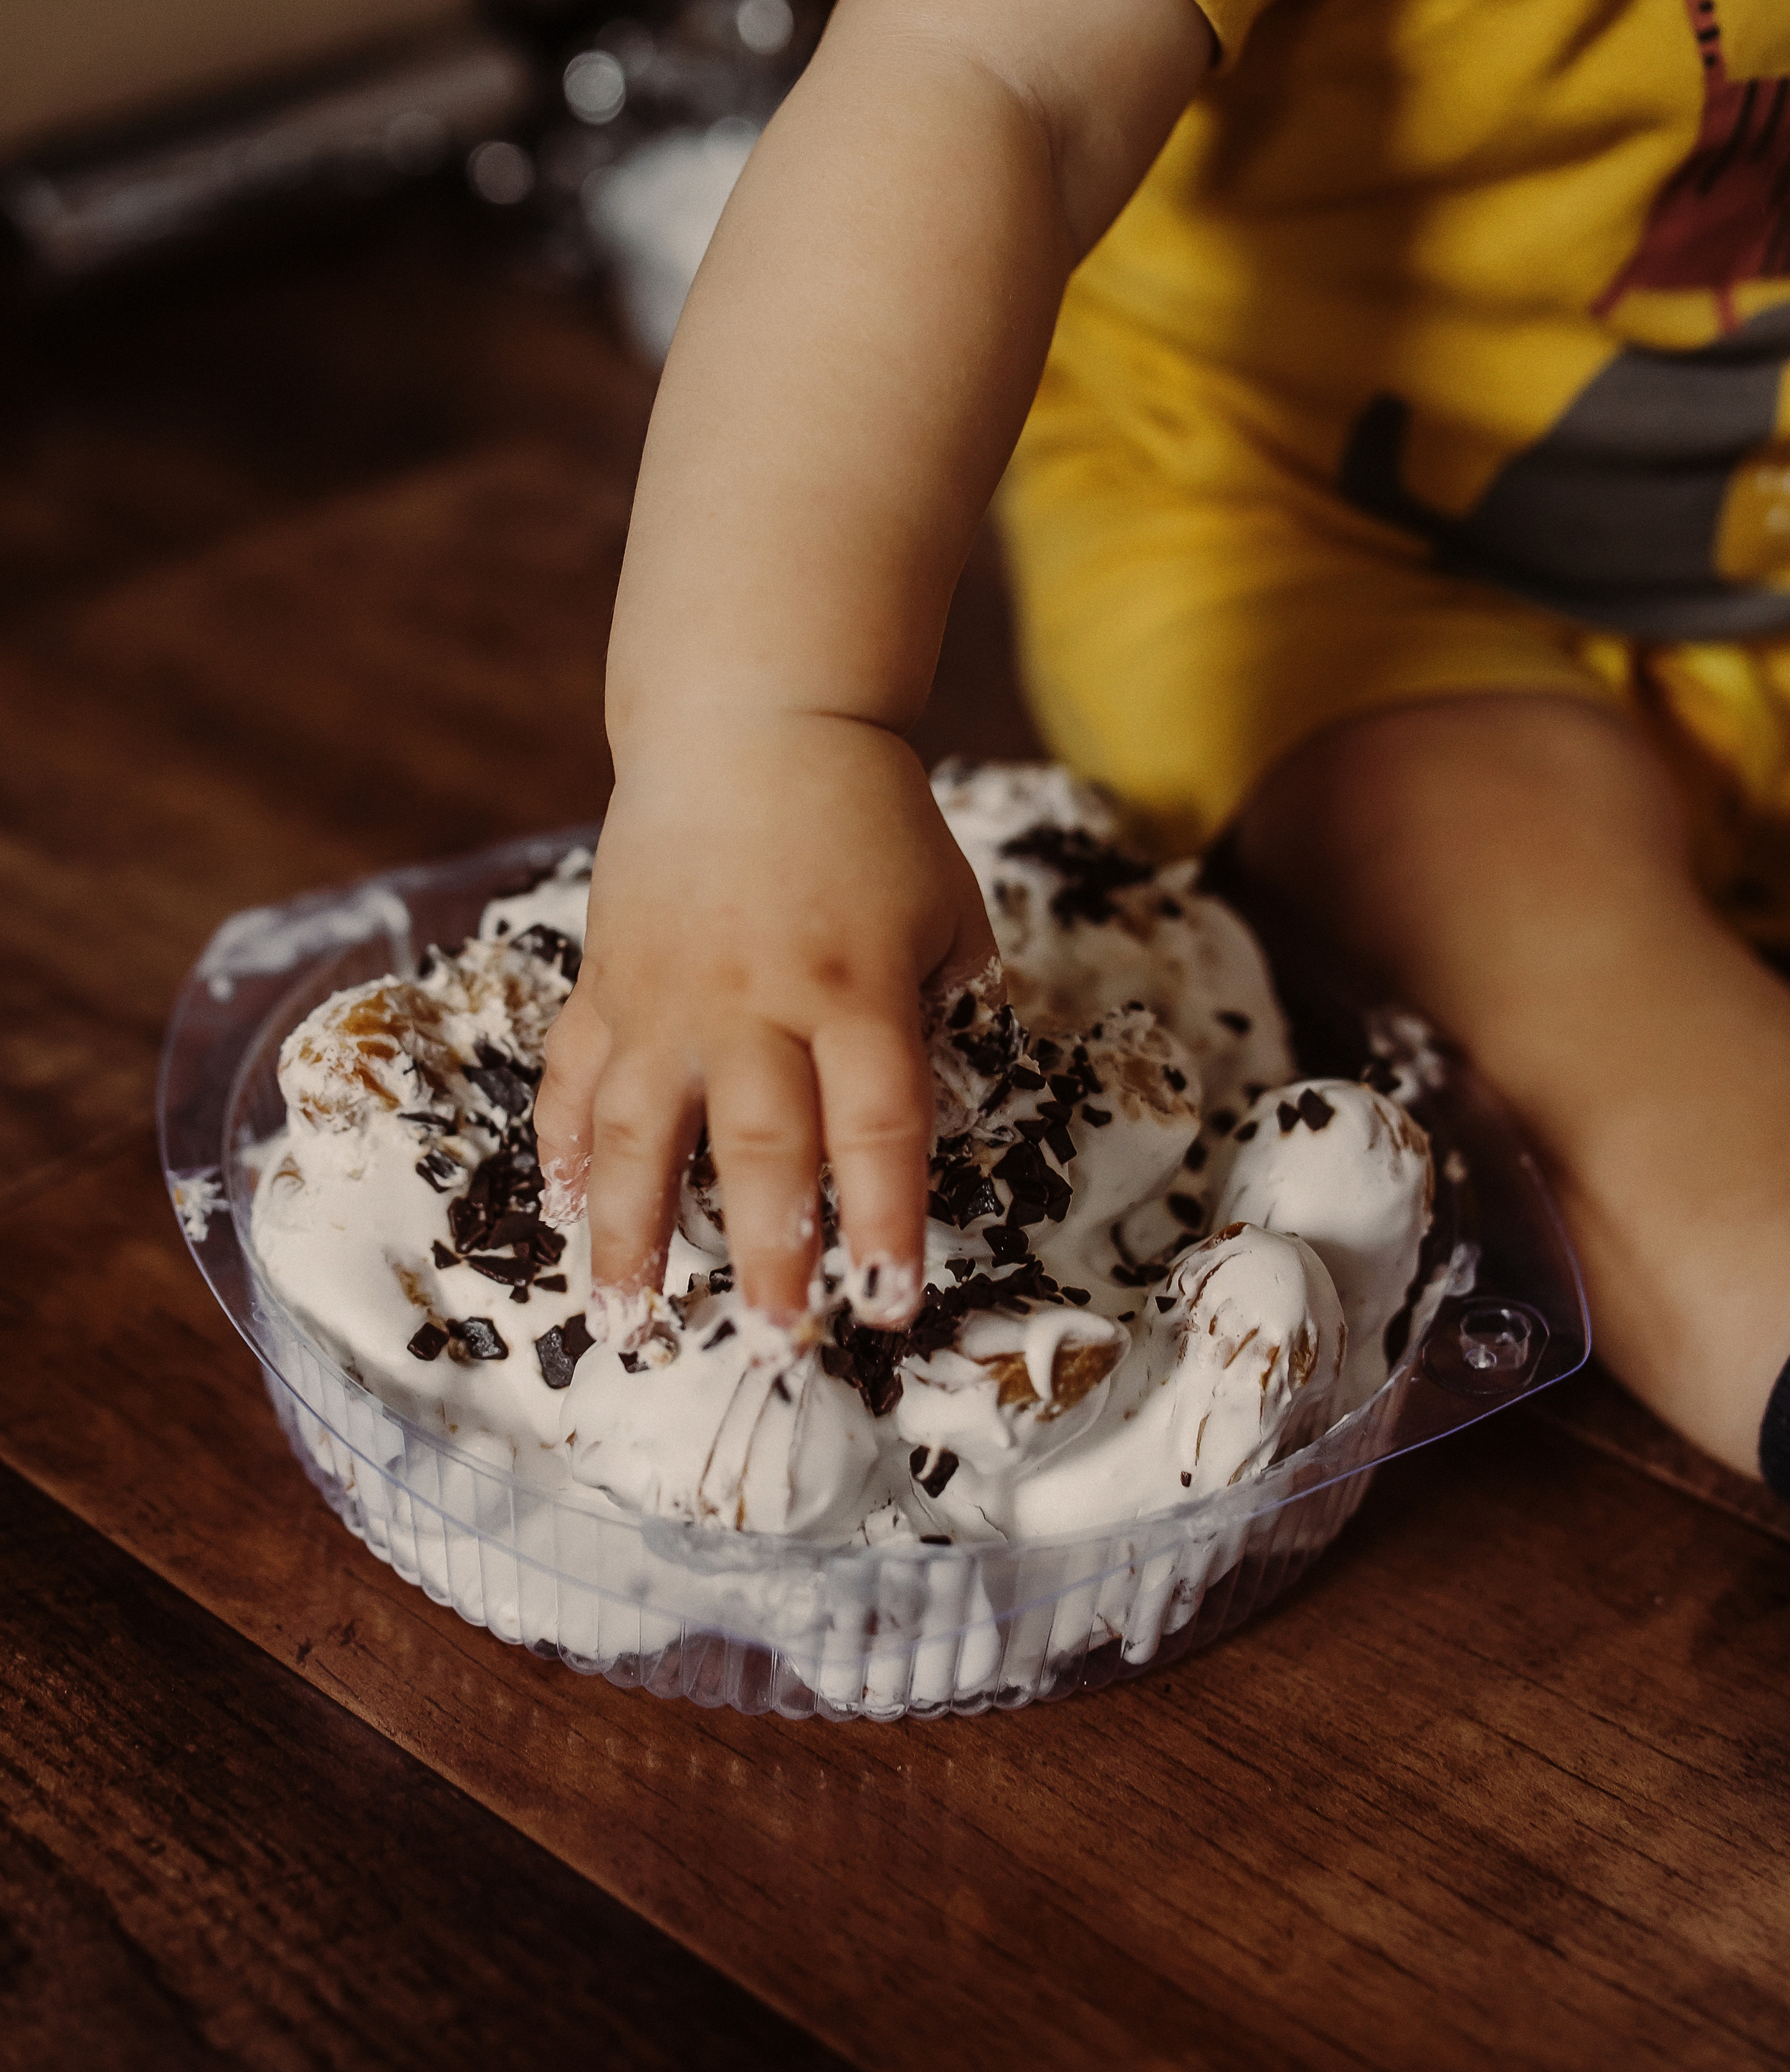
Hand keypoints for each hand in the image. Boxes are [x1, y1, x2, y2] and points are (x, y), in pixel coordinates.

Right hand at [534, 714, 995, 1326]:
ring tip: (632, 1322)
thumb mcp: (945, 912)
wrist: (754, 724)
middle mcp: (756, 1001)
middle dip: (770, 1256)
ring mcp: (668, 994)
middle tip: (775, 1347)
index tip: (889, 1302)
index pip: (878, 1127)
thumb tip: (933, 1126)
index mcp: (857, 987)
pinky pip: (576, 1074)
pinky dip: (564, 1145)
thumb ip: (945, 1015)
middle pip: (761, 1147)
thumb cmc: (872, 826)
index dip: (884, 1221)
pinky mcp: (608, 979)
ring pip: (642, 1132)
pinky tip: (561, 1209)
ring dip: (633, 1235)